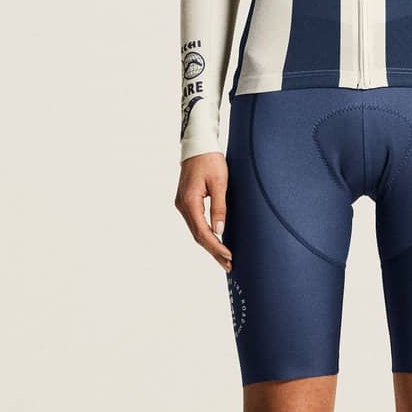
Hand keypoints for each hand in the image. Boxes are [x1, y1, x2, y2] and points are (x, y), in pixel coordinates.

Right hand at [175, 151, 232, 270]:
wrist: (198, 145)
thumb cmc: (210, 160)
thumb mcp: (220, 183)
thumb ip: (220, 207)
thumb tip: (219, 230)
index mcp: (190, 201)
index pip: (203, 232)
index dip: (216, 246)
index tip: (229, 256)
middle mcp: (182, 206)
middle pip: (198, 236)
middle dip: (214, 251)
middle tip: (229, 266)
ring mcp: (182, 205)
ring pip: (196, 231)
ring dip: (210, 246)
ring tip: (224, 259)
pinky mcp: (186, 203)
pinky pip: (195, 224)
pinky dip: (205, 236)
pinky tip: (215, 243)